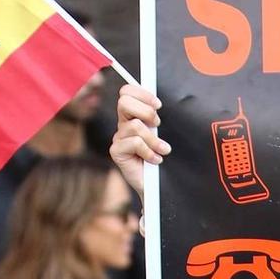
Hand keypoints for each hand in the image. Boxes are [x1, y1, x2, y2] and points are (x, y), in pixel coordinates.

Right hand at [111, 82, 169, 202]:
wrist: (156, 186)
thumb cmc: (160, 158)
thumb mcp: (161, 134)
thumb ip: (156, 119)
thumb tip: (160, 103)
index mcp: (132, 116)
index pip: (127, 92)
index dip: (141, 94)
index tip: (158, 105)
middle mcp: (123, 125)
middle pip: (124, 102)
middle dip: (146, 111)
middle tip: (157, 125)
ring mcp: (118, 138)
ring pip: (135, 126)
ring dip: (153, 139)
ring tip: (162, 150)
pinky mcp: (116, 152)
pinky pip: (134, 143)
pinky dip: (149, 151)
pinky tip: (155, 160)